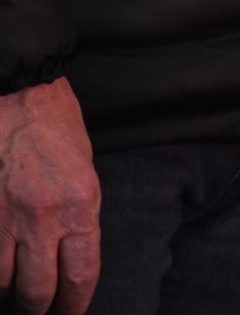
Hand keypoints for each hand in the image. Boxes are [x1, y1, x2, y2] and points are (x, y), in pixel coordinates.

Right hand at [0, 78, 99, 314]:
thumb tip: (69, 254)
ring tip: (12, 289)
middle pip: (37, 290)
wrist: (18, 94)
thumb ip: (77, 214)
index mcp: (80, 205)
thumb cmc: (56, 126)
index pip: (80, 274)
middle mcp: (42, 217)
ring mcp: (3, 218)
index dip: (75, 303)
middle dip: (39, 308)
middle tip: (39, 311)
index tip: (72, 312)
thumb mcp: (84, 170)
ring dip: (6, 289)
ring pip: (0, 281)